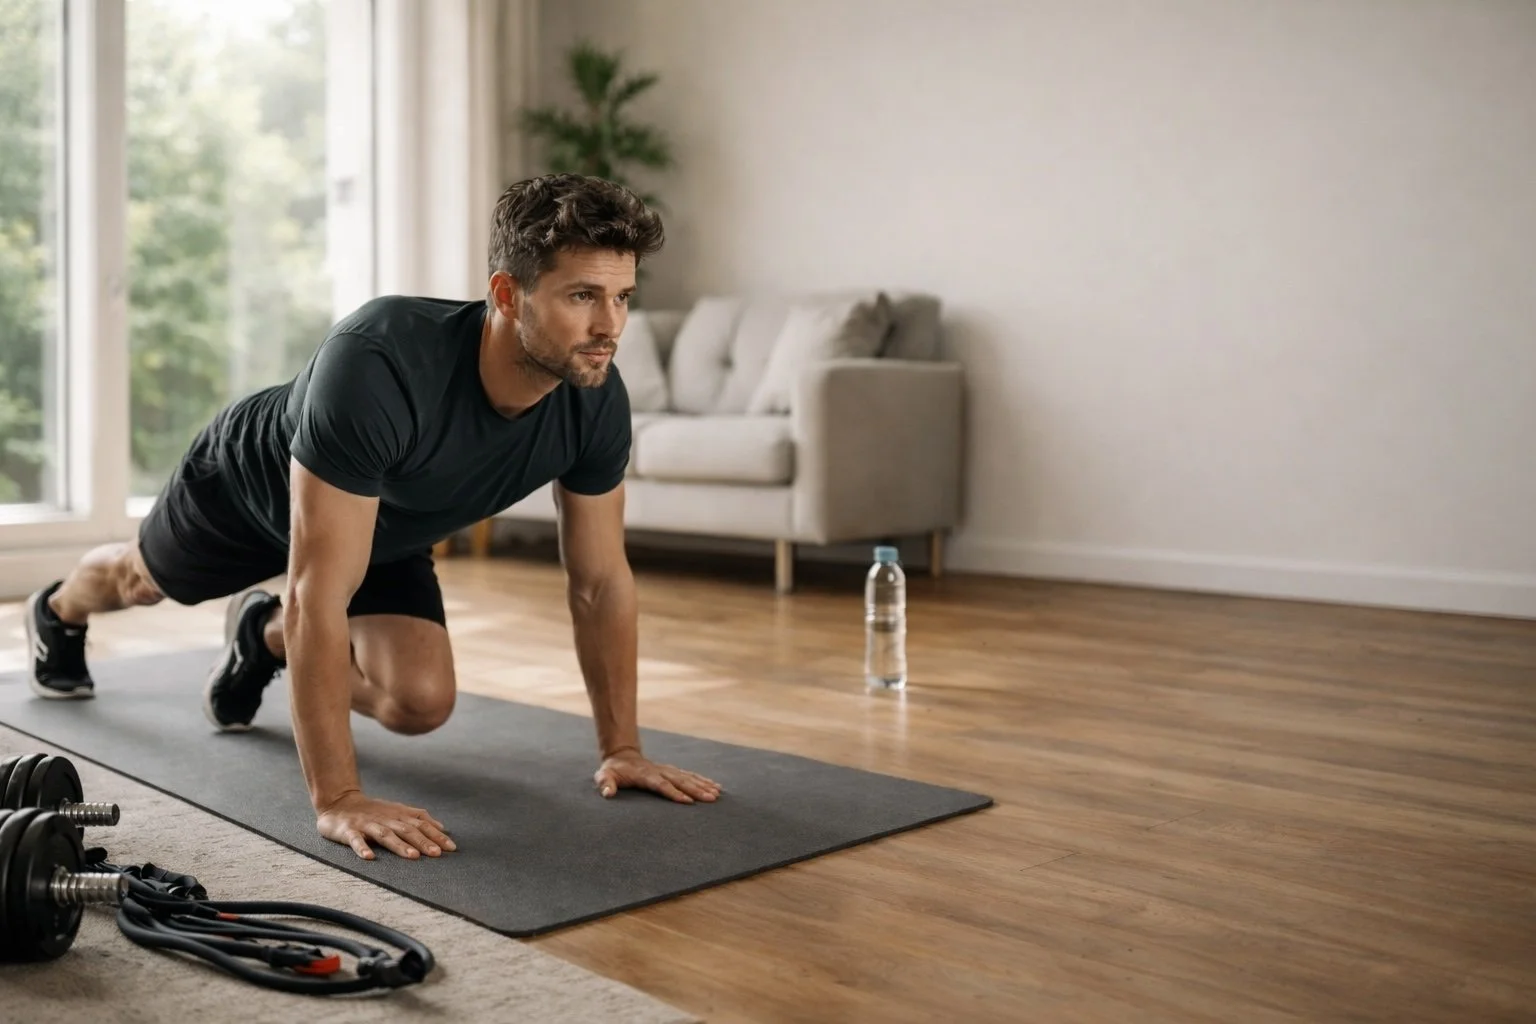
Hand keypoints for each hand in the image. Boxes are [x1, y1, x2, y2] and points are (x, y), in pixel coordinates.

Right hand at [316, 792, 456, 860]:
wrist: (338, 802)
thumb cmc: (372, 810)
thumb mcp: (397, 811)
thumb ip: (418, 817)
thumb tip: (441, 827)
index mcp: (398, 815)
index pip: (421, 824)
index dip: (436, 835)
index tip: (451, 848)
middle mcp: (385, 819)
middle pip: (407, 830)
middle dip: (423, 842)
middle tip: (437, 854)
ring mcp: (367, 825)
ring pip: (385, 835)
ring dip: (399, 845)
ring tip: (412, 856)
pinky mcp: (348, 831)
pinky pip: (355, 840)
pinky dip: (362, 847)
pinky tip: (369, 857)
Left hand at [594, 748, 721, 804]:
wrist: (622, 755)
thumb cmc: (613, 770)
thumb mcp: (604, 775)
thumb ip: (605, 783)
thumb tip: (607, 793)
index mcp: (645, 775)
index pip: (661, 785)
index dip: (674, 793)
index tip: (688, 801)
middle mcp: (660, 771)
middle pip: (680, 781)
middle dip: (696, 790)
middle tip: (711, 798)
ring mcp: (667, 770)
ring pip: (688, 777)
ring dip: (703, 785)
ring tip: (717, 793)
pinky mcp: (672, 771)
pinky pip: (690, 776)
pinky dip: (703, 780)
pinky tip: (715, 786)